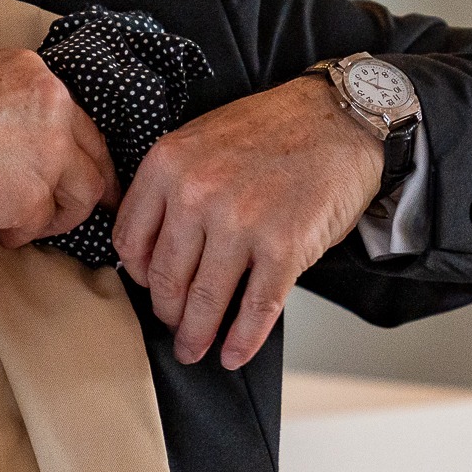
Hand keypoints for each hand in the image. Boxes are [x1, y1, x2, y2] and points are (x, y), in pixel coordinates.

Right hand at [0, 48, 117, 243]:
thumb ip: (4, 103)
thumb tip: (11, 134)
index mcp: (33, 74)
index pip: (76, 115)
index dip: (79, 145)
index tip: (81, 162)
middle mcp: (54, 107)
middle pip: (94, 152)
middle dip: (93, 182)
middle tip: (91, 203)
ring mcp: (50, 153)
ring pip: (84, 191)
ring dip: (61, 213)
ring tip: (33, 224)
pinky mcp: (34, 197)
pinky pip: (43, 222)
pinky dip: (25, 232)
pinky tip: (4, 232)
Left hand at [113, 75, 383, 368]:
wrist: (340, 118)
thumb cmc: (276, 128)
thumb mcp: (202, 138)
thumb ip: (174, 185)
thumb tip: (159, 247)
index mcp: (169, 164)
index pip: (130, 242)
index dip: (138, 275)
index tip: (150, 287)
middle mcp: (198, 194)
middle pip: (164, 278)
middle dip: (168, 313)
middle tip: (174, 326)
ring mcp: (242, 223)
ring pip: (204, 300)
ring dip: (197, 335)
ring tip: (196, 349)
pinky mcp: (285, 247)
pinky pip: (255, 309)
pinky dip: (243, 340)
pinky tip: (235, 353)